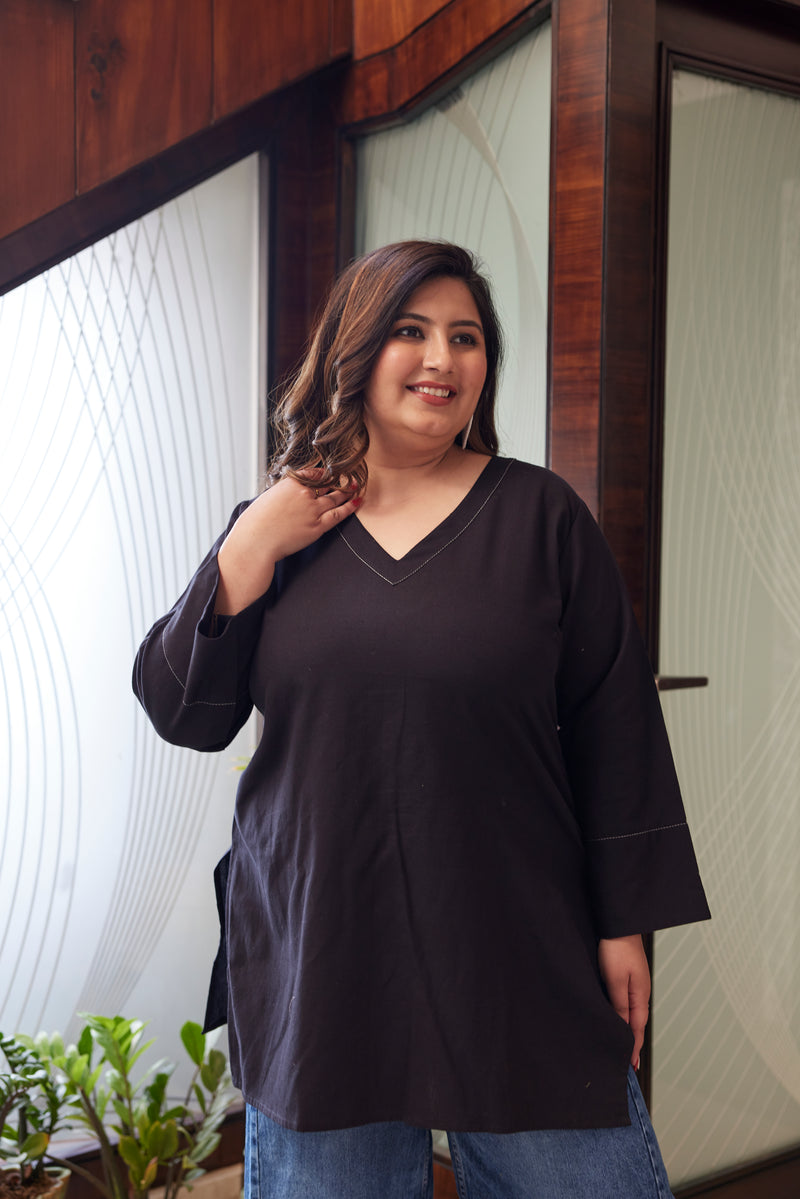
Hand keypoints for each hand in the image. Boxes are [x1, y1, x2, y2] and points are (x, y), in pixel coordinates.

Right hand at [215, 473, 360, 613]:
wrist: (255, 541)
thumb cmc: (256, 522)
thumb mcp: (269, 497)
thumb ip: (284, 493)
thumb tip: (291, 495)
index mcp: (291, 483)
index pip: (314, 473)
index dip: (324, 473)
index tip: (330, 473)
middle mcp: (304, 493)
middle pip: (328, 484)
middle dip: (339, 480)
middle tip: (349, 477)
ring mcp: (313, 509)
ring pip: (336, 497)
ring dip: (347, 491)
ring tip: (356, 487)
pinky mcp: (318, 526)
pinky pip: (339, 514)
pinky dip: (350, 506)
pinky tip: (358, 501)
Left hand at [597, 934, 650, 1069]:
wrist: (617, 922)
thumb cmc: (616, 948)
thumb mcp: (616, 981)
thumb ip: (620, 1006)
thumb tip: (623, 1030)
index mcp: (639, 996)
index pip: (636, 1029)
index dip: (632, 1048)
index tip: (630, 1067)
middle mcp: (639, 992)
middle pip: (636, 1023)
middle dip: (632, 1043)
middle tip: (628, 1064)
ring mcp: (634, 983)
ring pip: (631, 1013)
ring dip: (628, 1030)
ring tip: (623, 1046)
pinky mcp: (626, 975)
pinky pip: (625, 1002)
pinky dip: (624, 1015)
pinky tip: (618, 1018)